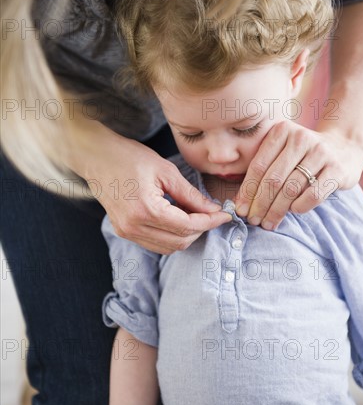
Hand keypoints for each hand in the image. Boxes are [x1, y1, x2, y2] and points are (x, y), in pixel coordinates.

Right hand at [82, 124, 230, 253]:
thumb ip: (190, 195)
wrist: (96, 157)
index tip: (224, 215)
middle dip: (201, 230)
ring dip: (187, 235)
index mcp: (146, 210)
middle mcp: (134, 226)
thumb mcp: (165, 171)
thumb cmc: (129, 157)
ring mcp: (127, 232)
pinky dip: (172, 236)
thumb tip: (213, 209)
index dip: (210, 222)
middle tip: (212, 213)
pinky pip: (155, 243)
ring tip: (197, 216)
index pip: (187, 226)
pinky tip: (179, 219)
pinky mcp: (124, 231)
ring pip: (168, 247)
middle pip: (180, 242)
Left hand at [234, 121, 362, 229]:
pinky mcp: (337, 169)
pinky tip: (293, 211)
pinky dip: (299, 207)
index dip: (247, 191)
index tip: (241, 210)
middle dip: (260, 204)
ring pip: (291, 189)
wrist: (345, 146)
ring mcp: (321, 152)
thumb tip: (241, 204)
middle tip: (254, 220)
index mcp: (282, 131)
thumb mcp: (283, 151)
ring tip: (269, 223)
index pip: (258, 166)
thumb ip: (264, 169)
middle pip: (273, 179)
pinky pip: (313, 195)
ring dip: (277, 211)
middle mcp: (301, 138)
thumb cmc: (303, 155)